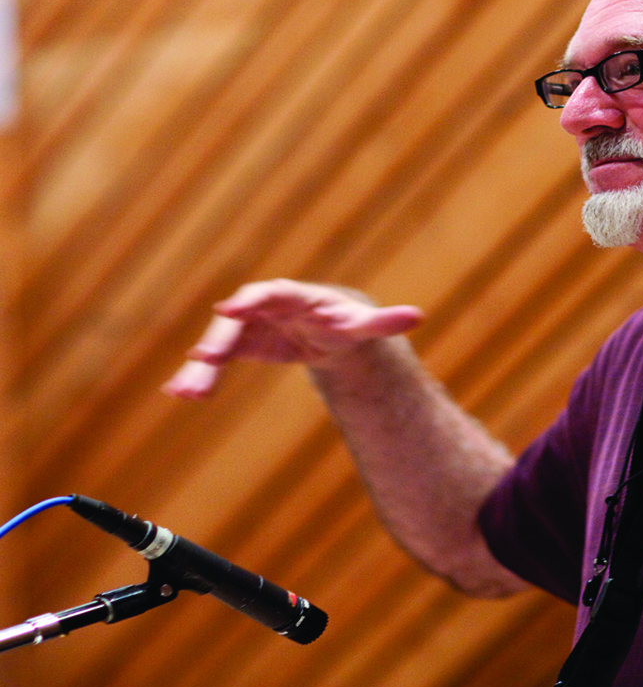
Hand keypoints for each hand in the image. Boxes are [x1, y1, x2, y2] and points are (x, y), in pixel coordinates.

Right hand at [162, 280, 423, 398]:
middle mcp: (264, 307)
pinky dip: (200, 375)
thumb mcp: (364, 325)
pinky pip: (217, 360)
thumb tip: (418, 316)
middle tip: (203, 362)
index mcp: (293, 297)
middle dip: (218, 340)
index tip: (229, 310)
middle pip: (236, 320)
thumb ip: (385, 322)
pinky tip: (179, 393)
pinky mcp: (242, 346)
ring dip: (203, 366)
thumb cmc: (347, 322)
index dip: (249, 300)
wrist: (332, 330)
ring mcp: (249, 326)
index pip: (268, 293)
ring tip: (186, 393)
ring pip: (220, 343)